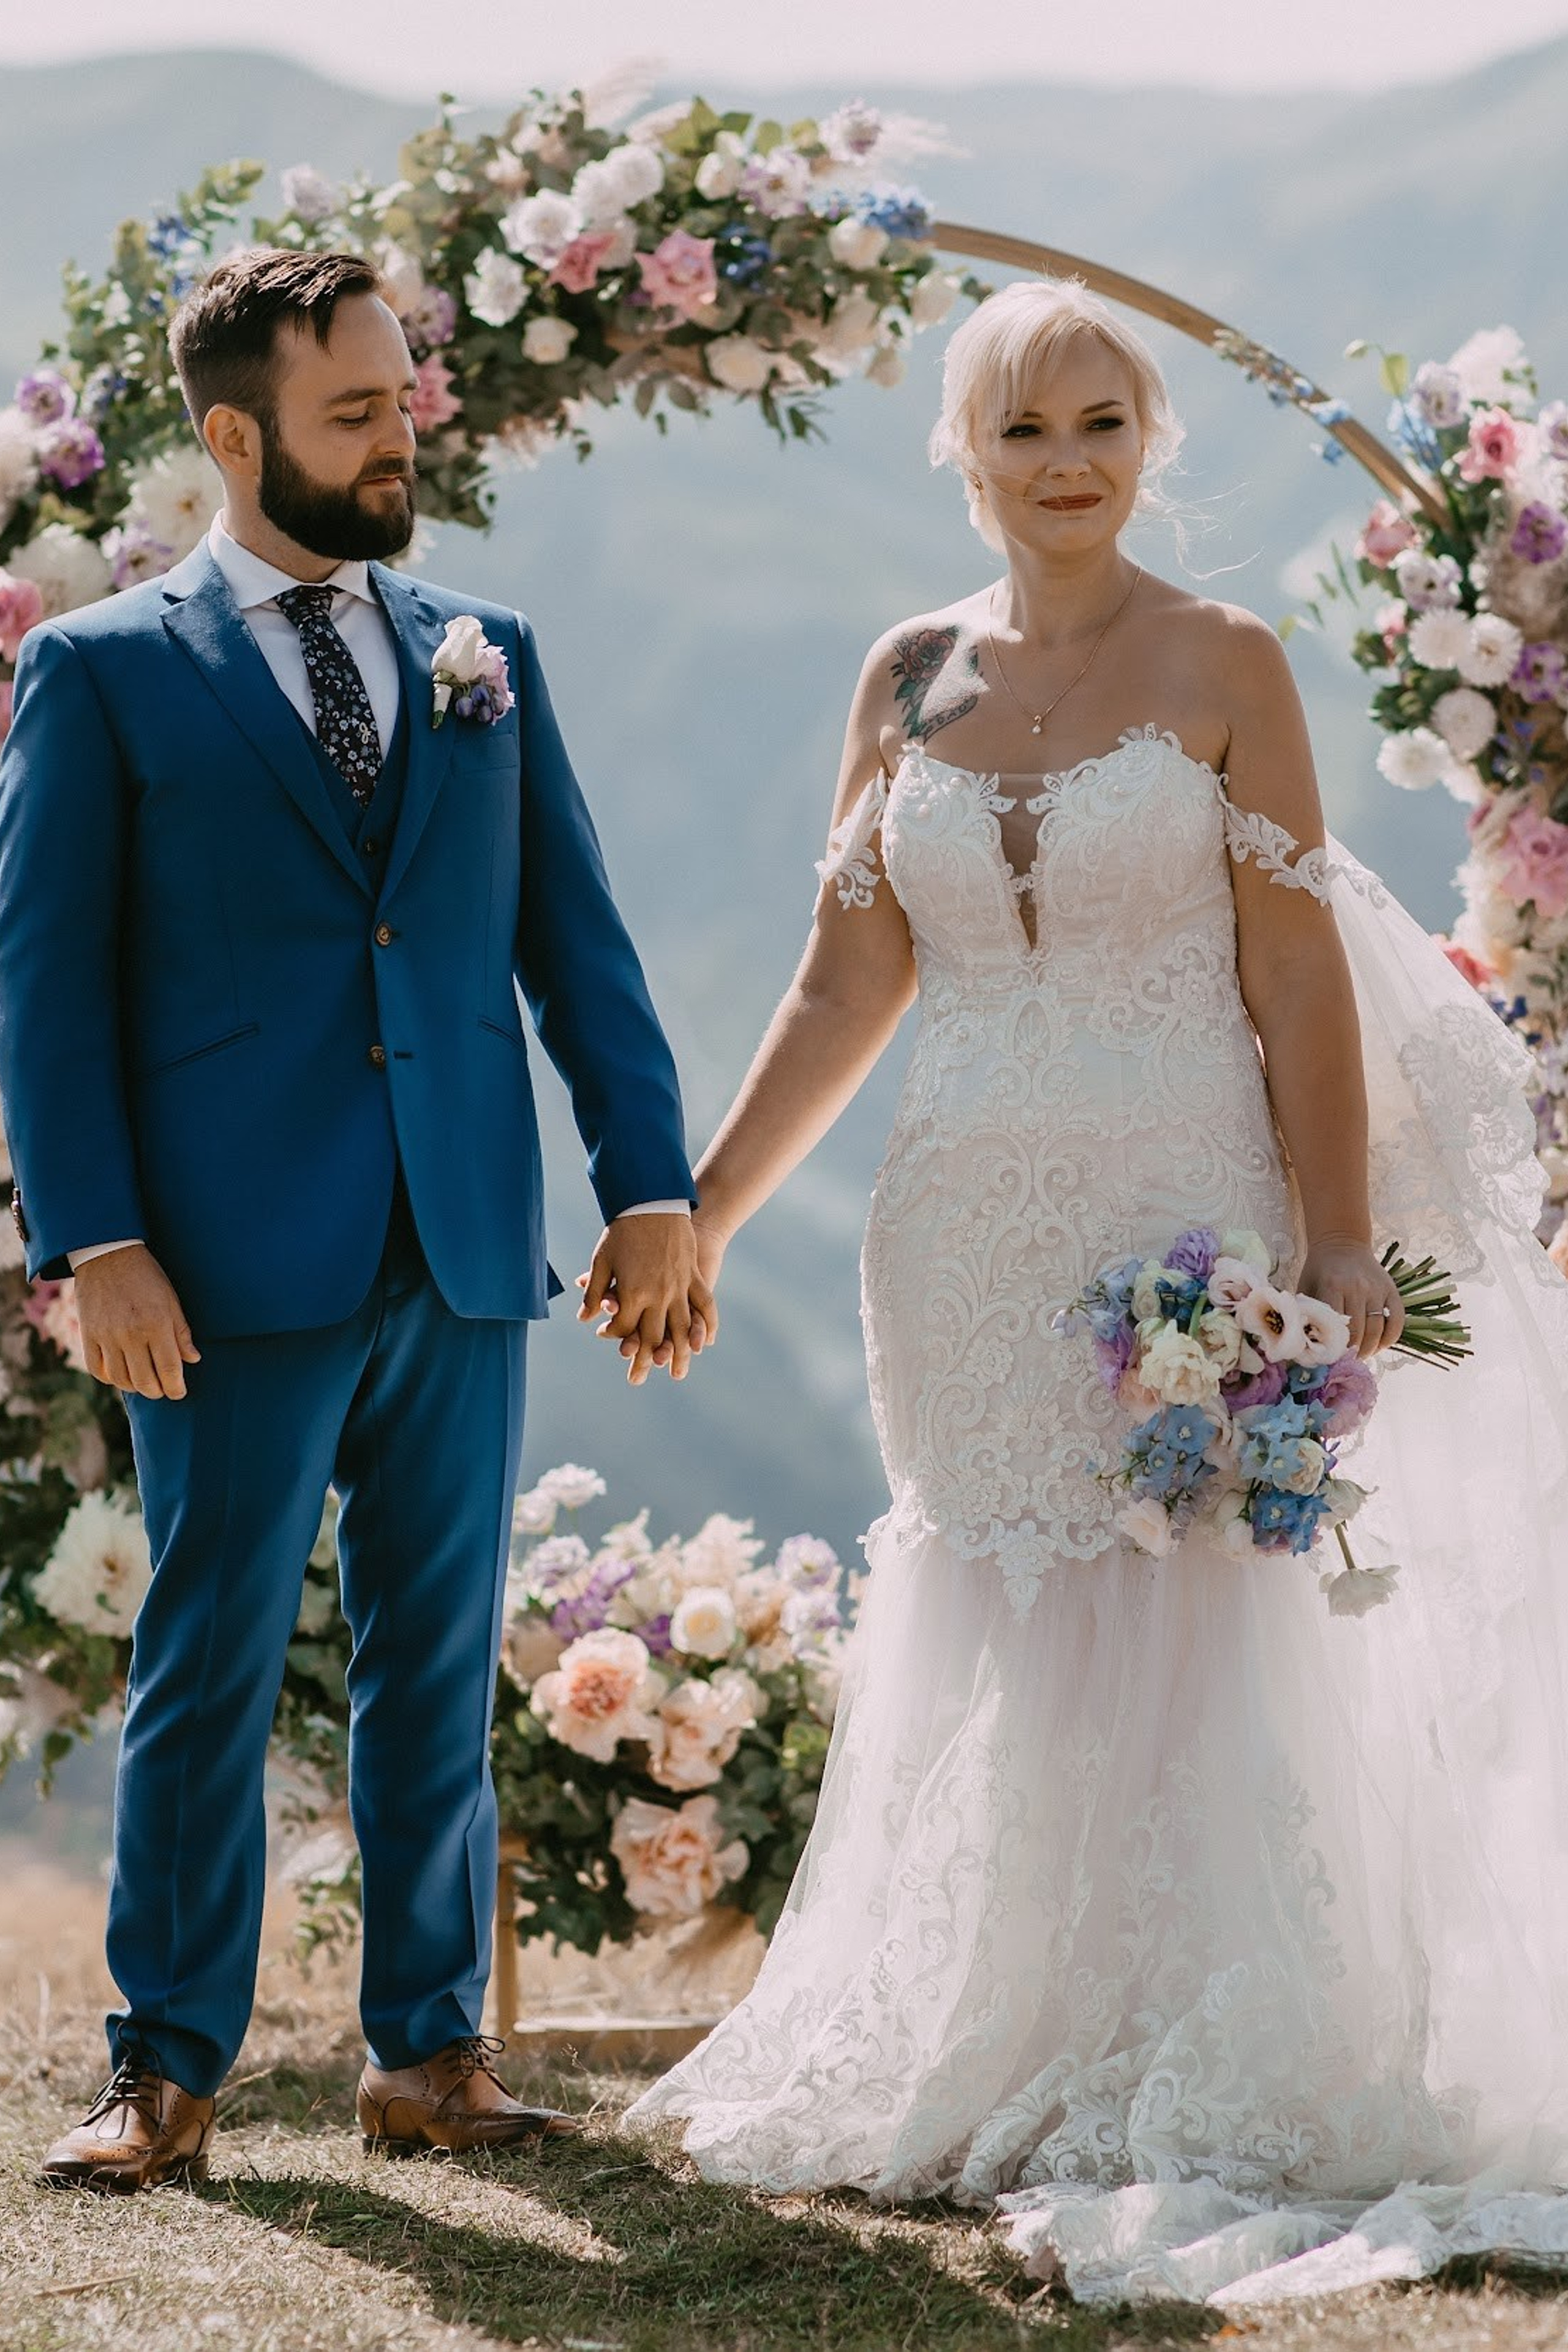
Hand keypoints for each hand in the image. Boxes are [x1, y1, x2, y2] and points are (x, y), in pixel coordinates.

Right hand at [75, 1244, 200, 1398]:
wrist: (108, 1255)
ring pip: (121, 1379)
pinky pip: (97, 1369)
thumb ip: (181, 1332)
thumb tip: (193, 1359)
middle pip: (145, 1381)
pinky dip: (110, 1378)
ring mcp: (106, 1336)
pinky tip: (120, 1375)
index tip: (179, 1392)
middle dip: (158, 1391)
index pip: (169, 1370)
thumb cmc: (146, 1276)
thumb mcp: (171, 1300)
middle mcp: (130, 1334)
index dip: (176, 1387)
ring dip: (135, 1387)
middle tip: (163, 1389)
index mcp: (156, 1325)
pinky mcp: (88, 1335)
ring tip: (144, 1383)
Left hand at [576, 1214, 714, 1385]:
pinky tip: (705, 1341)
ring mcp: (679, 1287)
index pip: (623, 1328)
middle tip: (637, 1380)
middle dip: (643, 1360)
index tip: (607, 1336)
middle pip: (653, 1337)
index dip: (614, 1335)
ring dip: (679, 1354)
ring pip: (682, 1329)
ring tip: (677, 1373)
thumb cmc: (623, 1229)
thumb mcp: (602, 1259)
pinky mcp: (694, 1276)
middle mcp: (658, 1295)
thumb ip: (594, 1292)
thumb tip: (585, 1319)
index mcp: (632, 1293)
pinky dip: (706, 1325)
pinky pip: (704, 1305)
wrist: (653, 1201)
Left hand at [1298, 1237, 1403, 1359]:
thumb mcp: (1305, 1286)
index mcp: (1333, 1286)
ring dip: (1370, 1350)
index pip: (1336, 1327)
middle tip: (1346, 1362)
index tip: (1330, 1360)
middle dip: (1352, 1353)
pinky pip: (1397, 1321)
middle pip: (1358, 1332)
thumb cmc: (1319, 1269)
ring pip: (1378, 1330)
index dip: (1334, 1348)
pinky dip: (1390, 1339)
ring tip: (1361, 1356)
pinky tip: (1379, 1346)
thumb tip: (1301, 1345)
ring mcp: (1377, 1289)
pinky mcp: (1392, 1290)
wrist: (1341, 1243)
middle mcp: (1357, 1288)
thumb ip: (1305, 1313)